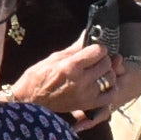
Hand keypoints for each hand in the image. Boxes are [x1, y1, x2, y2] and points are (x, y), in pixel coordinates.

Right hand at [7, 38, 140, 127]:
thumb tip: (87, 34)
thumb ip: (74, 48)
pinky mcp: (87, 105)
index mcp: (71, 66)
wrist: (30, 101)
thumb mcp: (54, 58)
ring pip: (110, 78)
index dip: (98, 48)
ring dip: (107, 73)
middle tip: (96, 59)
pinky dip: (110, 89)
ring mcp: (86, 94)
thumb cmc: (38, 77)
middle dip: (103, 59)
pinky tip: (103, 84)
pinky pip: (109, 95)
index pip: (98, 51)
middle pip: (106, 63)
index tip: (94, 49)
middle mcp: (81, 80)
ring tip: (98, 72)